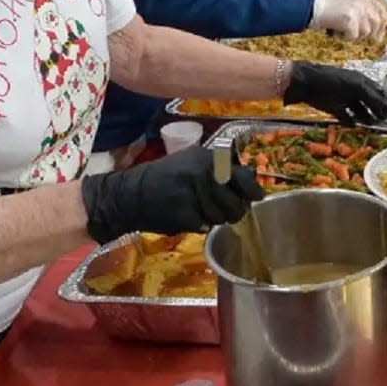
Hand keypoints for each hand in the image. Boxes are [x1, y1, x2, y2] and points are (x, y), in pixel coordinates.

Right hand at [81, 147, 263, 243]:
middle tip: (230, 213)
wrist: (128, 195)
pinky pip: (203, 227)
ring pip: (221, 217)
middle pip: (236, 202)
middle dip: (236, 211)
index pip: (243, 177)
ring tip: (201, 212)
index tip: (258, 197)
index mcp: (207, 158)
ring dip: (216, 219)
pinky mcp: (184, 214)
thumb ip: (220, 169)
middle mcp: (202, 173)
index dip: (253, 190)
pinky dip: (198, 226)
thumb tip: (252, 177)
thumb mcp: (193, 163)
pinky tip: (186, 217)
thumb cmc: (164, 178)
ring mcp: (193, 194)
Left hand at [284, 62, 386, 124]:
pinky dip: (350, 121)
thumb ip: (371, 96)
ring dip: (366, 116)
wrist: (306, 83)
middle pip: (369, 101)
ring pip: (358, 109)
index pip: (377, 91)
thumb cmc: (332, 82)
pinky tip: (355, 126)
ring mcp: (343, 99)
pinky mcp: (333, 107)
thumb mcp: (355, 87)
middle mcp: (353, 90)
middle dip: (378, 110)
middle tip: (385, 120)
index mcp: (360, 81)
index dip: (386, 101)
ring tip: (372, 124)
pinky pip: (345, 115)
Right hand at [310, 0, 386, 38]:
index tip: (378, 35)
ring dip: (354, 35)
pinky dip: (344, 37)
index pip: (381, 11)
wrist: (313, 5)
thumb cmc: (328, 7)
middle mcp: (363, 3)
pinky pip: (353, 36)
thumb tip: (375, 32)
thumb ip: (362, 12)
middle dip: (369, 34)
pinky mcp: (350, 20)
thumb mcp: (349, 4)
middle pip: (376, 24)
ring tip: (341, 29)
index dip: (382, 24)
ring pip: (365, 32)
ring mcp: (358, 11)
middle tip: (355, 36)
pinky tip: (336, 32)